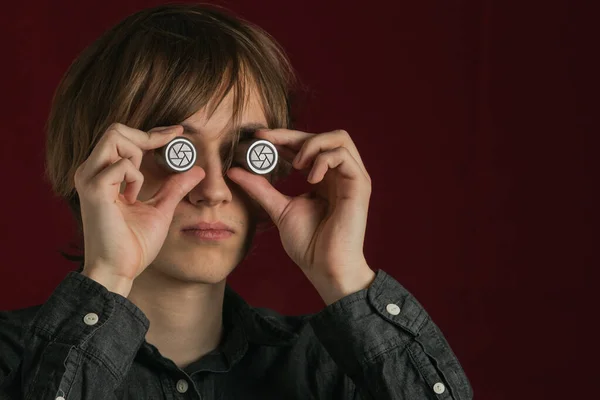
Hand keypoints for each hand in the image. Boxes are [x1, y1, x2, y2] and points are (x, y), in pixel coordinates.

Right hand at [74, 123, 204, 293]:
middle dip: (146, 137)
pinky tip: (131, 200)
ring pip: (115, 137)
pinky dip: (135, 178)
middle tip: (164, 157)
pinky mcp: (94, 189)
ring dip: (137, 156)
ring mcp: (89, 178)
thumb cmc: (133, 245)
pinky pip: (122, 165)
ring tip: (138, 188)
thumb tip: (196, 170)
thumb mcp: (160, 209)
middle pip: (116, 129)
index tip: (177, 132)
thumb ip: (174, 187)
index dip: (152, 132)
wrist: (119, 270)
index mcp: (102, 175)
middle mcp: (90, 172)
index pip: (122, 138)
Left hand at [227, 128, 374, 303]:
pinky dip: (323, 160)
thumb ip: (260, 188)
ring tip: (295, 165)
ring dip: (312, 144)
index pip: (306, 146)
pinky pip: (343, 156)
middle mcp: (340, 175)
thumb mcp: (278, 209)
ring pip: (339, 138)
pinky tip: (309, 178)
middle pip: (323, 135)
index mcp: (324, 179)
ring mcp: (352, 178)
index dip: (283, 137)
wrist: (325, 268)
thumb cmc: (308, 245)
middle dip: (293, 134)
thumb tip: (234, 171)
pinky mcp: (360, 185)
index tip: (258, 137)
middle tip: (268, 141)